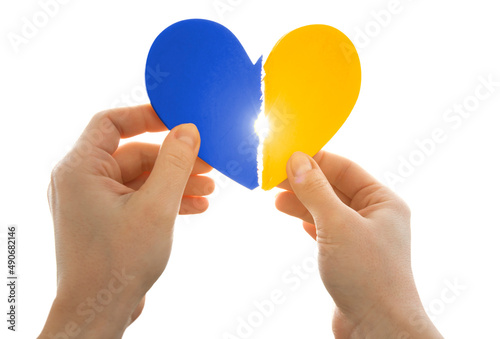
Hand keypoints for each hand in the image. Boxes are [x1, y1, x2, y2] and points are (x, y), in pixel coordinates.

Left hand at [39, 105, 213, 338]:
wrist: (99, 312)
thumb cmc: (119, 263)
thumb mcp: (156, 207)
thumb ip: (174, 163)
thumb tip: (188, 130)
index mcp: (81, 169)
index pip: (110, 123)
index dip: (145, 116)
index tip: (178, 119)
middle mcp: (82, 182)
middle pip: (134, 153)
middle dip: (173, 159)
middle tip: (207, 163)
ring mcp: (94, 202)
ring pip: (141, 178)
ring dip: (175, 181)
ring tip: (209, 188)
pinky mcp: (107, 220)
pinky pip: (139, 198)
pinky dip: (165, 199)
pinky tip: (196, 206)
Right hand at [276, 151, 442, 338]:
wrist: (377, 328)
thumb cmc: (367, 275)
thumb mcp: (337, 225)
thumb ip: (316, 191)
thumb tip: (297, 160)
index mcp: (383, 201)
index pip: (345, 168)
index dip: (316, 160)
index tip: (287, 155)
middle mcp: (375, 216)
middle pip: (334, 188)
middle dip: (305, 182)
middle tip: (274, 178)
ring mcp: (362, 237)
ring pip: (327, 209)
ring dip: (303, 203)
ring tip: (276, 199)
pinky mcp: (349, 256)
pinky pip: (326, 229)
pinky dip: (309, 222)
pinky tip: (296, 220)